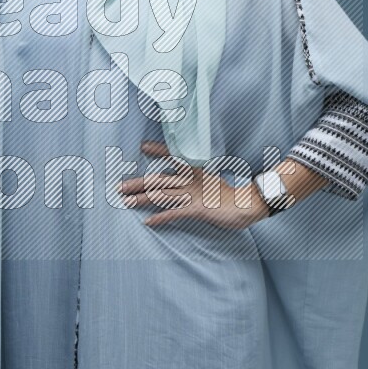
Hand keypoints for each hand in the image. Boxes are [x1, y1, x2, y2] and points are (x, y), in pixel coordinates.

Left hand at [117, 139, 270, 229]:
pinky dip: (161, 217)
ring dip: (143, 199)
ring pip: (163, 194)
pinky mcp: (198, 209)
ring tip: (126, 202)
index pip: (174, 157)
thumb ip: (194, 179)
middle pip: (160, 180)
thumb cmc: (227, 196)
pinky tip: (149, 222)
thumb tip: (180, 181)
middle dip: (138, 183)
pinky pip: (175, 213)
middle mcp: (192, 180)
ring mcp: (194, 194)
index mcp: (195, 171)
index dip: (158, 151)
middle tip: (120, 186)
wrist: (247, 205)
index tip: (143, 146)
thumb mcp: (209, 182)